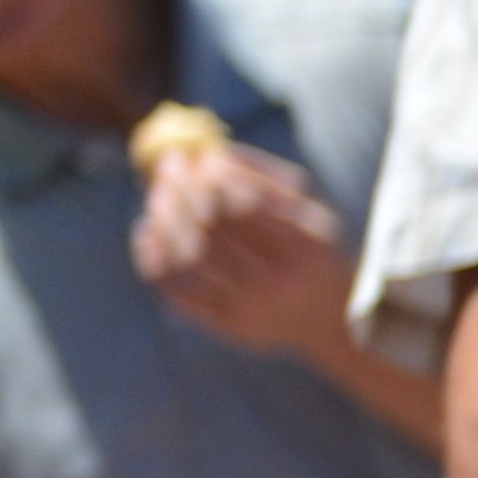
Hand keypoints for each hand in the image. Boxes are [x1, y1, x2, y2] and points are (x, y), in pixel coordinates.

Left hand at [131, 141, 363, 364]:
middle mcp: (279, 281)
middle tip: (167, 164)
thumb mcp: (311, 211)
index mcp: (308, 247)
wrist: (329, 320)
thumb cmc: (313, 251)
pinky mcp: (225, 324)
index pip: (246, 206)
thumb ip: (266, 178)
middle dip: (182, 189)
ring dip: (163, 219)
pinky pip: (176, 289)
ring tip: (157, 195)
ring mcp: (250, 307)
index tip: (198, 157)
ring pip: (188, 257)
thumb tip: (208, 153)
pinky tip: (148, 230)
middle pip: (212, 229)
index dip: (214, 177)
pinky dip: (152, 256)